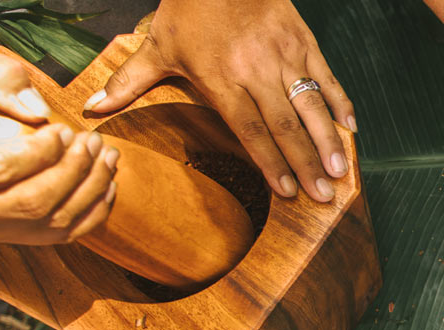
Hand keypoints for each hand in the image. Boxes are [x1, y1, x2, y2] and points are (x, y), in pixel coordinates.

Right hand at [0, 44, 115, 244]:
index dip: (42, 152)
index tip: (65, 128)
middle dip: (72, 172)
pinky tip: (103, 185)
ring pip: (44, 226)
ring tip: (105, 156)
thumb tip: (39, 110)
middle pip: (26, 205)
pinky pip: (51, 238)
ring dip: (87, 193)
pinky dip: (86, 215)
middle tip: (94, 141)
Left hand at [86, 0, 354, 202]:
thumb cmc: (189, 6)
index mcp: (221, 78)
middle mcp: (256, 70)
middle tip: (323, 196)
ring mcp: (284, 56)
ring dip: (328, 140)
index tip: (287, 191)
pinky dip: (340, 103)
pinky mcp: (303, 41)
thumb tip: (92, 110)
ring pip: (311, 105)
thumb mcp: (157, 45)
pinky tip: (351, 129)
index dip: (270, 162)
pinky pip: (327, 77)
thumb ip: (130, 81)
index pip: (250, 128)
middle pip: (286, 125)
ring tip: (340, 171)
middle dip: (306, 163)